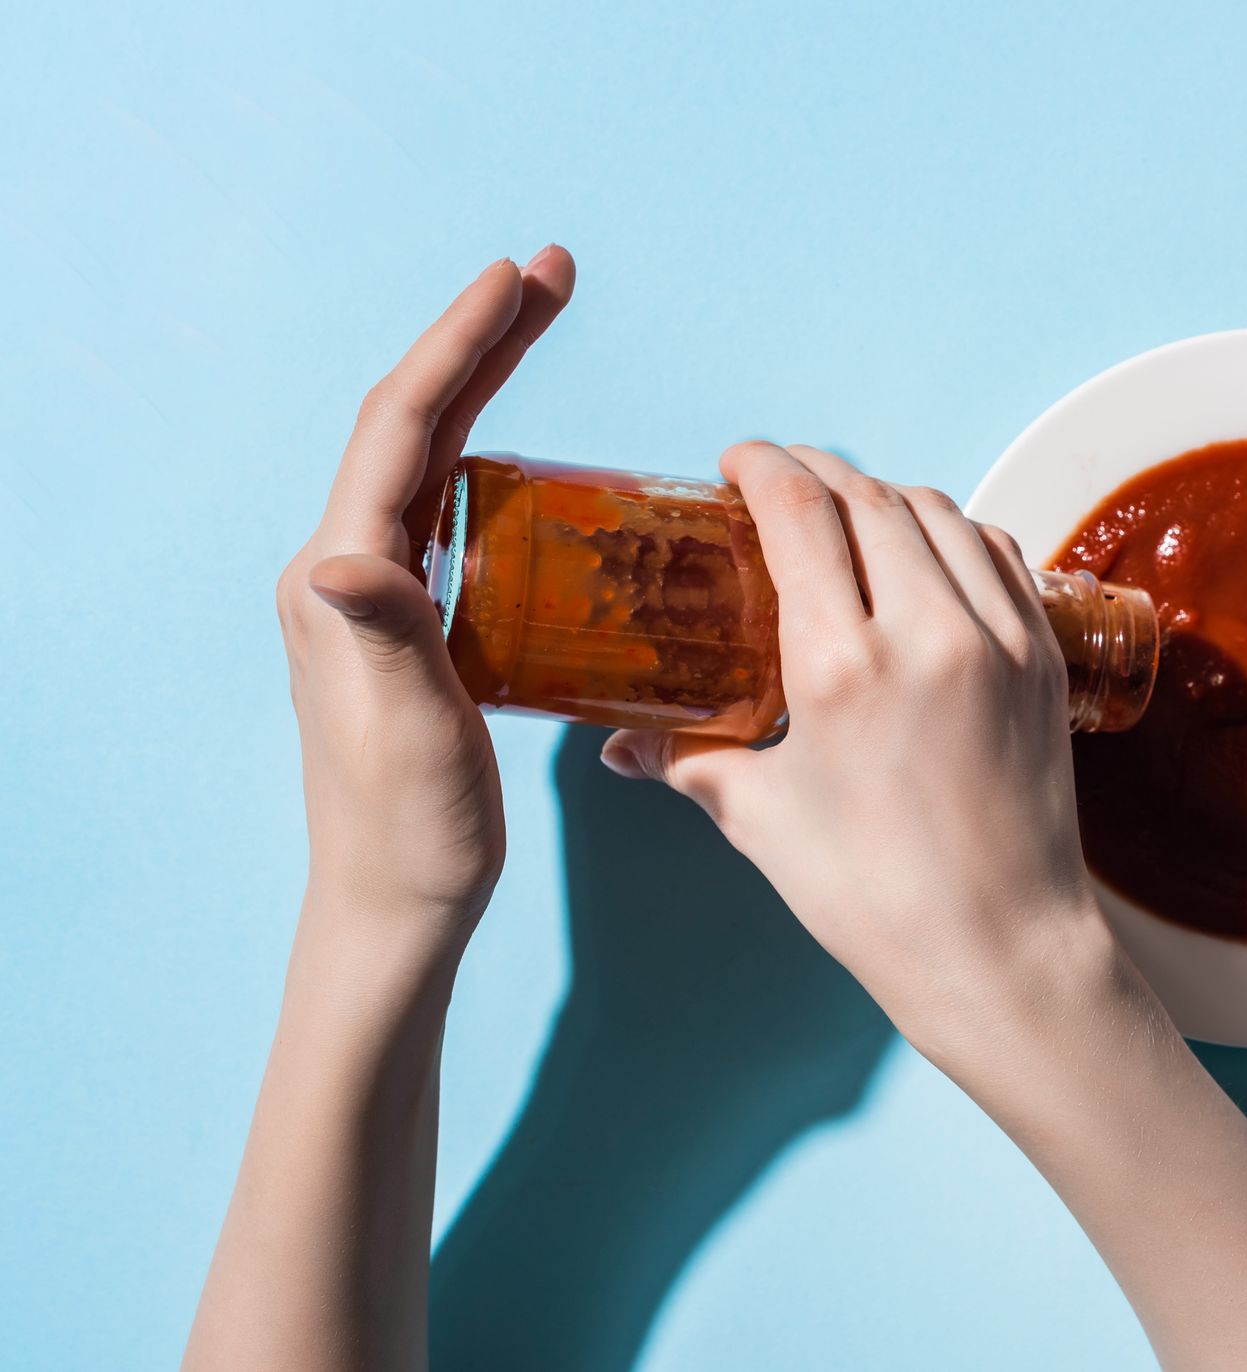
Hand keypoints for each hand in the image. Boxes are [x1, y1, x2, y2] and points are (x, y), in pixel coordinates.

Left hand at [278, 248, 574, 935]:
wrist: (395, 906)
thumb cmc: (407, 829)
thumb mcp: (407, 730)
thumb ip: (383, 635)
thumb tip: (343, 555)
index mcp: (338, 579)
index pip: (401, 432)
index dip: (460, 347)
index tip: (516, 281)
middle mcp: (343, 570)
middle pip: (414, 423)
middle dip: (480, 340)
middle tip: (547, 272)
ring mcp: (374, 595)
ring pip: (432, 457)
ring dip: (486, 383)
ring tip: (540, 324)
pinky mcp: (413, 624)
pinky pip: (452, 510)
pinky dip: (496, 455)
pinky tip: (541, 456)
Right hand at [601, 442, 1117, 1050]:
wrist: (1000, 949)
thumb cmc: (872, 895)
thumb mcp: (760, 818)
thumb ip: (689, 760)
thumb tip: (622, 744)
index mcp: (840, 664)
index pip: (800, 512)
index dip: (762, 466)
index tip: (734, 460)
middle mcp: (927, 633)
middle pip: (869, 498)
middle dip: (816, 474)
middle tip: (778, 481)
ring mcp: (998, 641)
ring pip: (941, 514)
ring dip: (887, 497)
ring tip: (847, 513)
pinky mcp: (1043, 661)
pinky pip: (1000, 557)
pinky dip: (955, 533)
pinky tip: (925, 555)